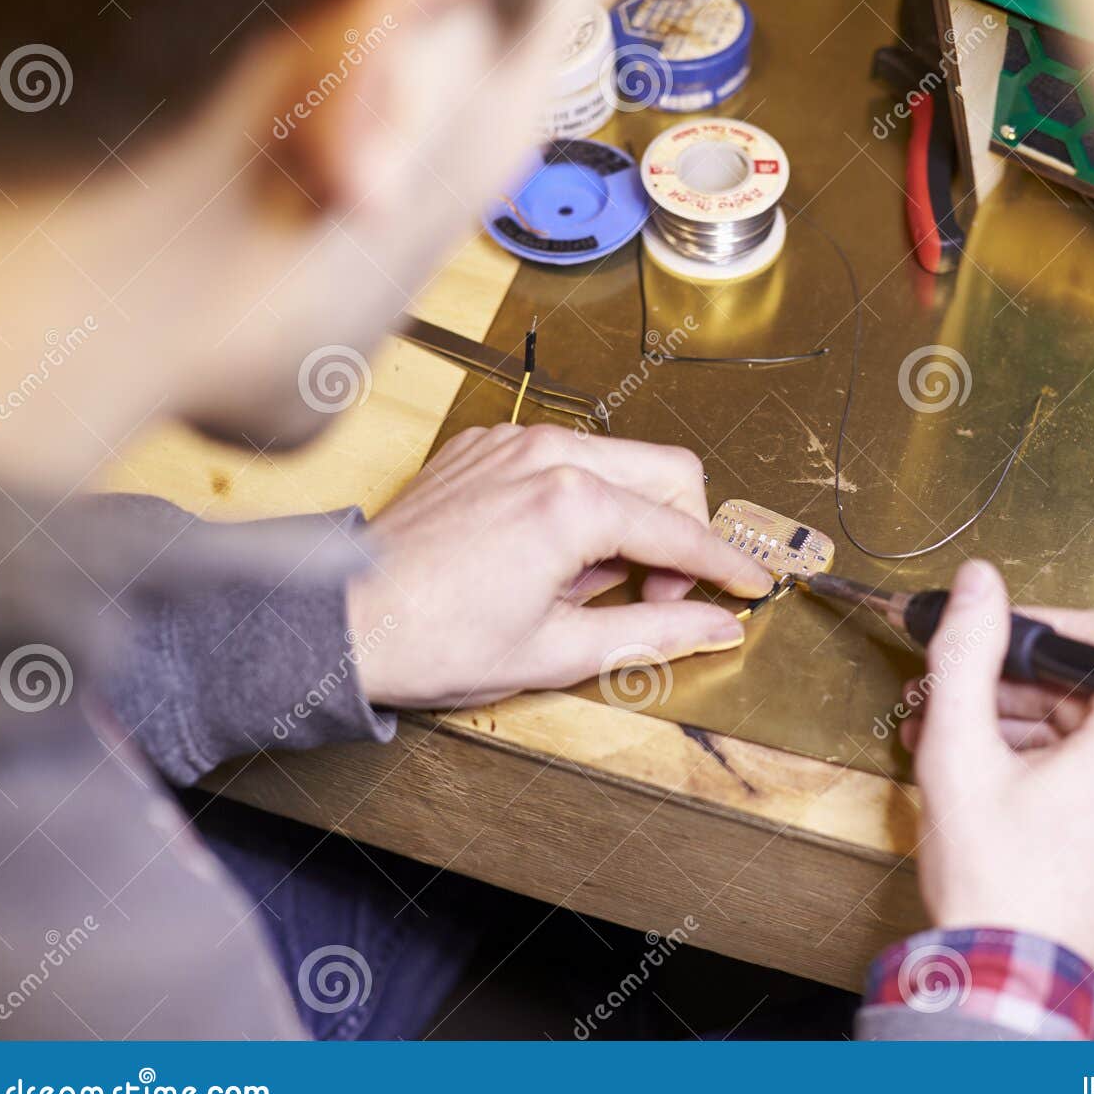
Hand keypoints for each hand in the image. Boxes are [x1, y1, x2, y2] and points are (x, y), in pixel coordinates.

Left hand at [347, 424, 772, 707]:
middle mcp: (548, 454)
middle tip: (662, 591)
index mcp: (573, 503)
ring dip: (634, 516)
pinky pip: (566, 458)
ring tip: (596, 581)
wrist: (343, 620)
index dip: (727, 566)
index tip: (751, 588)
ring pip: (621, 459)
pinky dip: (584, 500)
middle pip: (669, 472)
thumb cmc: (434, 639)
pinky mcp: (485, 445)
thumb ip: (655, 629)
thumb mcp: (560, 651)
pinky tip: (555, 554)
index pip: (684, 531)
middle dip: (686, 532)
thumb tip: (717, 625)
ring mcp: (513, 442)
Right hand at [898, 561, 1093, 974]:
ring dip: (1026, 720)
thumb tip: (980, 585)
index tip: (997, 641)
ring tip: (957, 740)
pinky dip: (1053, 758)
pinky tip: (992, 771)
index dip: (1049, 623)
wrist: (1014, 982)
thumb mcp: (959, 753)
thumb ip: (967, 654)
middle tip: (954, 695)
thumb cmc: (998, 888)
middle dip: (1018, 681)